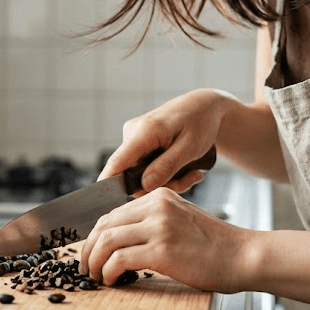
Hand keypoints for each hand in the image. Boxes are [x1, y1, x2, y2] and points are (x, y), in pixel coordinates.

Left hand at [80, 187, 252, 292]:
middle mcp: (156, 206)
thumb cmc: (215, 245)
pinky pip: (120, 259)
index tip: (91, 251)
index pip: (113, 212)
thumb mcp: (181, 220)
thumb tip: (121, 238)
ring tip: (95, 275)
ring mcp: (159, 227)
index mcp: (159, 197)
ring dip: (94, 261)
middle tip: (85, 266)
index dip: (96, 234)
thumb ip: (154, 221)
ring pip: (107, 240)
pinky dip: (108, 271)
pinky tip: (111, 280)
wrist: (243, 255)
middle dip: (89, 247)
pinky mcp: (162, 250)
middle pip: (105, 224)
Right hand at [101, 89, 230, 193]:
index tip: (106, 203)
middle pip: (133, 175)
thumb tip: (144, 186)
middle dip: (162, 185)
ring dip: (167, 180)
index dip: (108, 184)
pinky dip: (165, 173)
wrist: (203, 106)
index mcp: (144, 131)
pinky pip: (146, 168)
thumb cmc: (200, 122)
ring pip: (142, 175)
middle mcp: (132, 133)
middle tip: (191, 179)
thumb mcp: (191, 147)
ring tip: (192, 173)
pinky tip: (184, 168)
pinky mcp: (139, 144)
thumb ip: (167, 166)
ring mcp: (134, 138)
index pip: (118, 162)